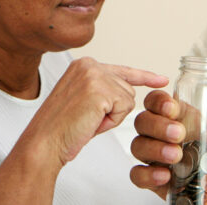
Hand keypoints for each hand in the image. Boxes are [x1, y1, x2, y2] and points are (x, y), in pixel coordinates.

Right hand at [19, 57, 168, 168]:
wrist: (44, 142)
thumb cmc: (62, 128)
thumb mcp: (83, 100)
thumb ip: (103, 89)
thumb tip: (130, 91)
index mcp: (83, 64)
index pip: (122, 70)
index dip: (144, 77)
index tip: (162, 79)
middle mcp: (89, 64)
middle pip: (128, 89)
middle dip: (114, 110)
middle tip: (88, 118)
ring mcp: (94, 75)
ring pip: (128, 99)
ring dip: (112, 117)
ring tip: (88, 120)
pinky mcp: (100, 90)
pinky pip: (124, 108)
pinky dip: (111, 121)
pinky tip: (91, 121)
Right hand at [129, 90, 206, 198]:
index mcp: (176, 116)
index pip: (157, 100)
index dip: (159, 101)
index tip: (173, 107)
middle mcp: (159, 132)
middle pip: (143, 120)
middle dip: (158, 125)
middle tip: (179, 134)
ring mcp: (153, 154)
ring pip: (138, 145)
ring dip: (155, 148)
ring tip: (176, 156)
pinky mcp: (150, 177)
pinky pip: (136, 173)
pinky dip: (147, 173)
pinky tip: (164, 175)